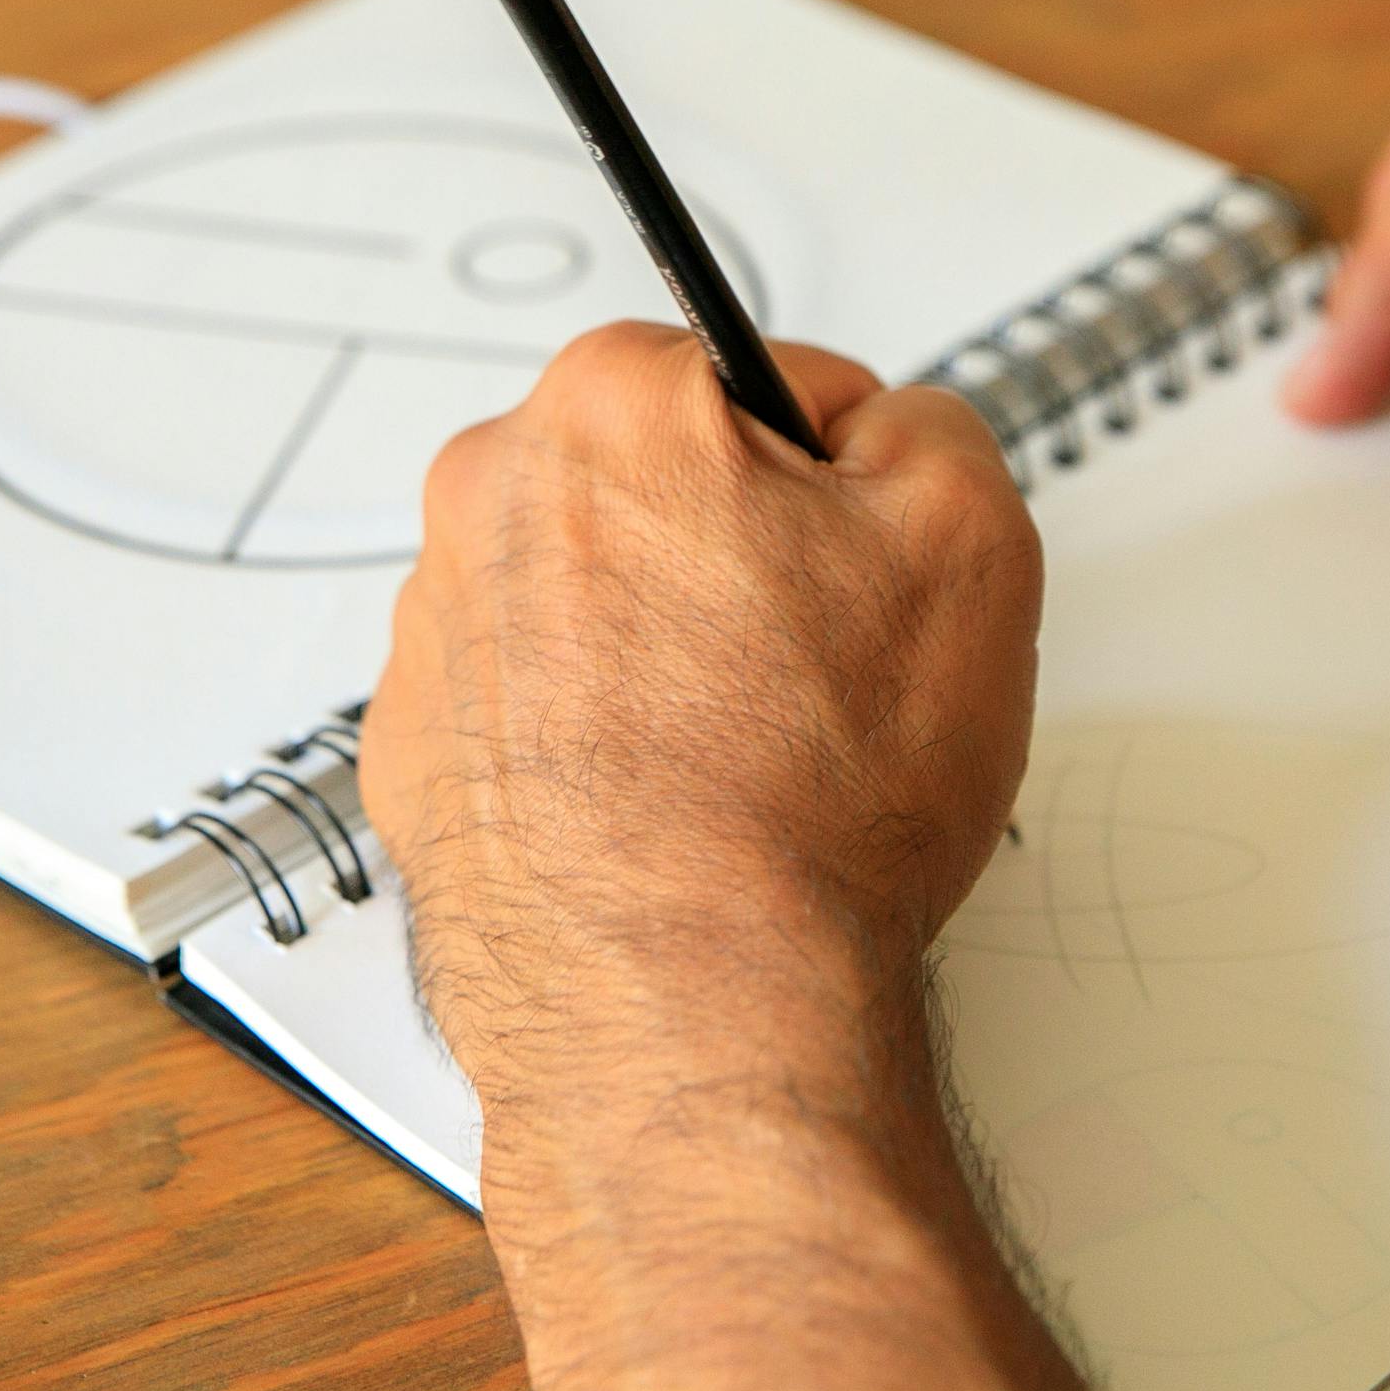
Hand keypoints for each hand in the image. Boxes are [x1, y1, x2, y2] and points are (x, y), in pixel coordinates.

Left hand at [361, 322, 1039, 1112]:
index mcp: (609, 407)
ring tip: (748, 762)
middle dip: (747, 558)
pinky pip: (537, 710)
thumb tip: (887, 433)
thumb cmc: (813, 796)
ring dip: (670, 653)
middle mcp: (488, 499)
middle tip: (820, 672)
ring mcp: (436, 634)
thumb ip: (933, 429)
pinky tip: (673, 813)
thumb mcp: (971, 542)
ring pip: (600, 599)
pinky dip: (601, 744)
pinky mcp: (418, 756)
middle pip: (667, 487)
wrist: (693, 1007)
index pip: (766, 383)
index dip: (846, 482)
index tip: (864, 566)